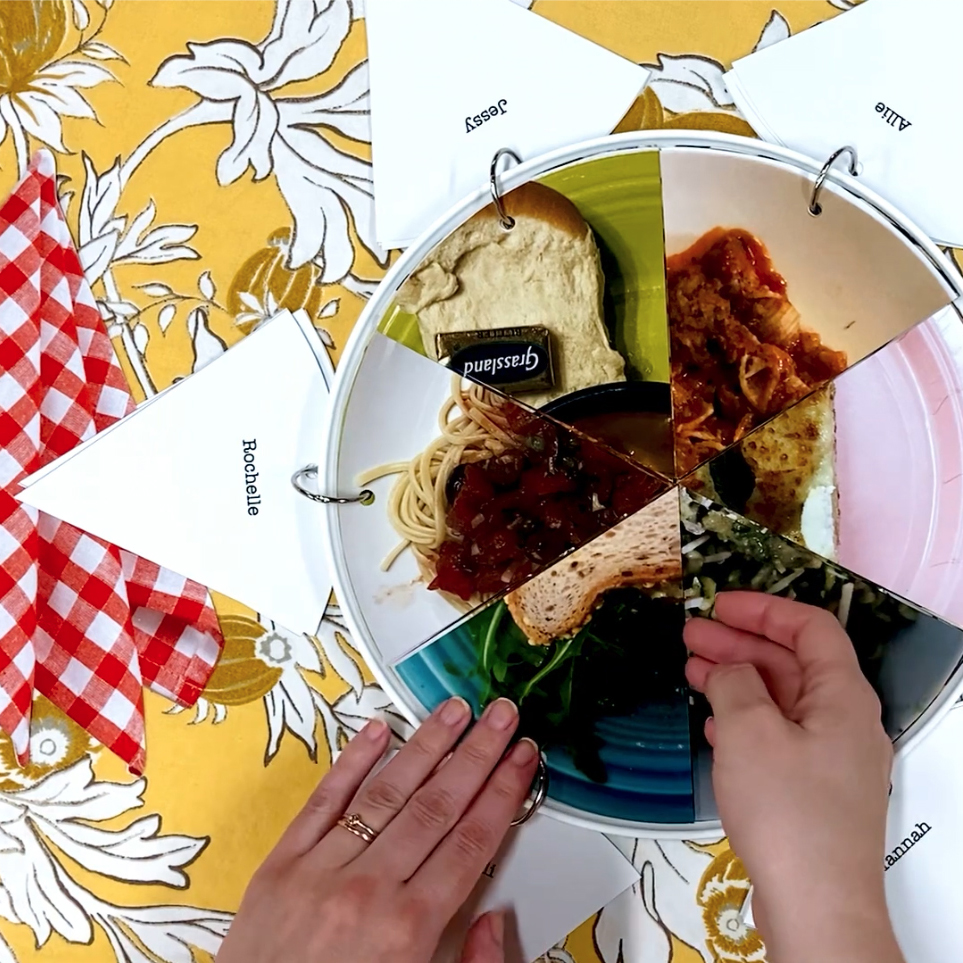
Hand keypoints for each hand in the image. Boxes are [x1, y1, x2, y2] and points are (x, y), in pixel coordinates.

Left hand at [218, 696, 537, 962]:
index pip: (471, 841)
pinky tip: (377, 729)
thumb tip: (495, 919)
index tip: (522, 759)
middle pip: (438, 804)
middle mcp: (367, 890)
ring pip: (386, 790)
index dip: (503, 793)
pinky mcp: (281, 864)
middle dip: (478, 754)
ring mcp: (320, 870)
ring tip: (454, 711)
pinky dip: (352, 760)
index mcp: (407, 930)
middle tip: (502, 716)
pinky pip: (324, 800)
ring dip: (427, 744)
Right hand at [685, 593, 903, 962]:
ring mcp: (831, 760)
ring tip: (690, 672)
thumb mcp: (748, 731)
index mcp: (843, 697)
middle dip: (739, 644)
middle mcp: (845, 723)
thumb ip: (734, 684)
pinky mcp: (813, 793)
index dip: (763, 609)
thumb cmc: (788, 813)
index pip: (810, 628)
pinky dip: (743, 721)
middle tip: (689, 635)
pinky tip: (712, 724)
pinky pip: (778, 738)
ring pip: (781, 701)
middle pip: (792, 664)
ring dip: (736, 681)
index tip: (718, 604)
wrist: (816, 907)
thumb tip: (728, 671)